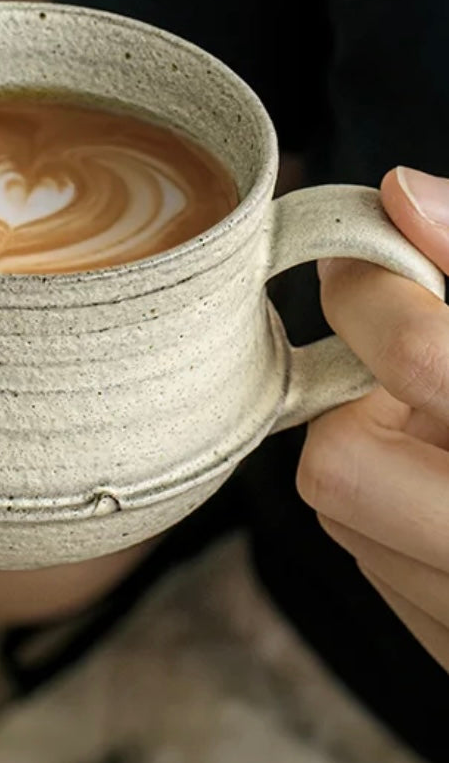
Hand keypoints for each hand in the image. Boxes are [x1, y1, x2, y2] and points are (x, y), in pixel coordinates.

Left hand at [297, 167, 448, 669]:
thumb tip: (404, 196)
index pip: (421, 359)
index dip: (374, 289)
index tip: (368, 253)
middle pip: (340, 465)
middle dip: (358, 399)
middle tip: (410, 360)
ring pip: (344, 514)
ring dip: (376, 452)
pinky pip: (376, 565)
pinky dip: (392, 511)